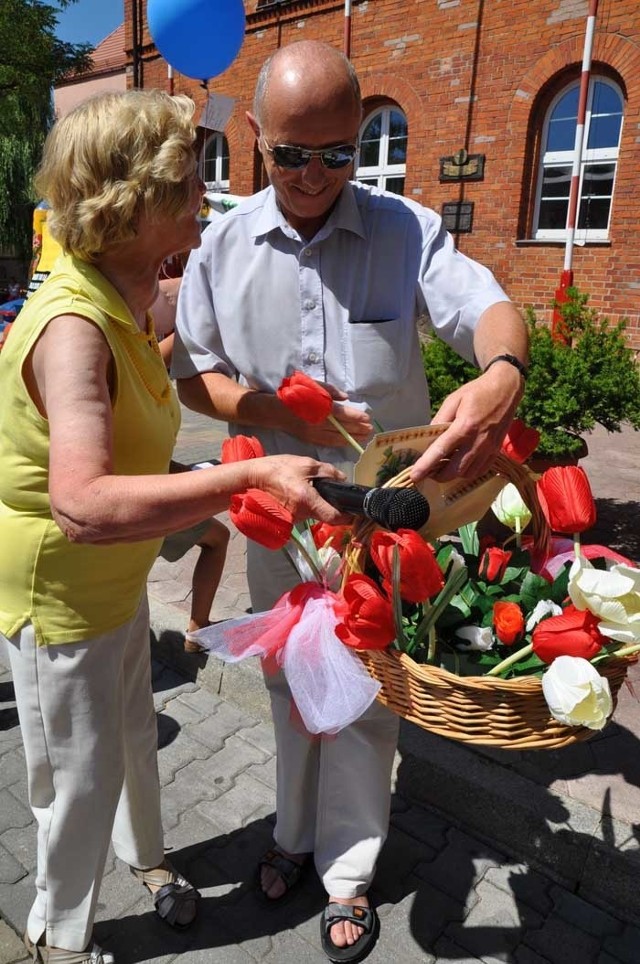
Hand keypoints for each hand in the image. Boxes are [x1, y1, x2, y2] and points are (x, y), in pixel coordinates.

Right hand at [249, 456, 348, 522]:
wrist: (252, 478)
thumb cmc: (278, 468)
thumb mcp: (306, 464)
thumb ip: (328, 471)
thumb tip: (343, 479)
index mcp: (308, 500)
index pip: (334, 518)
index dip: (347, 516)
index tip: (354, 511)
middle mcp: (302, 514)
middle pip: (326, 516)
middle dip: (332, 505)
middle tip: (331, 492)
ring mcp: (294, 518)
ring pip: (316, 514)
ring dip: (319, 504)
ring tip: (312, 489)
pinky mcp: (288, 518)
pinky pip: (305, 513)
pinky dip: (308, 505)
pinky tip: (301, 493)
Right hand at [290, 383, 373, 447]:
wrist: (274, 410)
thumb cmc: (294, 394)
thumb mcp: (311, 385)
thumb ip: (330, 391)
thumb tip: (346, 398)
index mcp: (317, 408)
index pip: (341, 414)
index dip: (355, 416)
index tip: (367, 418)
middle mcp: (317, 423)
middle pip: (341, 427)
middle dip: (357, 428)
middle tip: (370, 429)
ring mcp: (313, 433)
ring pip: (336, 438)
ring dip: (351, 438)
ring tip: (364, 437)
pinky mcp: (309, 440)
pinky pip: (328, 443)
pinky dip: (340, 443)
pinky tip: (348, 442)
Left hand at [410, 364, 522, 482]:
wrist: (506, 389)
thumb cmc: (477, 392)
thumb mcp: (453, 400)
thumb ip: (440, 419)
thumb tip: (429, 437)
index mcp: (464, 426)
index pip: (441, 451)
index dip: (425, 466)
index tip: (414, 476)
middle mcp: (478, 441)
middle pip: (455, 470)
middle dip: (438, 476)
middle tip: (429, 472)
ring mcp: (489, 448)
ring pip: (468, 474)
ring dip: (453, 475)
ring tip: (443, 468)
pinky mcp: (496, 451)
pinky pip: (480, 471)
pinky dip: (468, 473)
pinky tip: (460, 465)